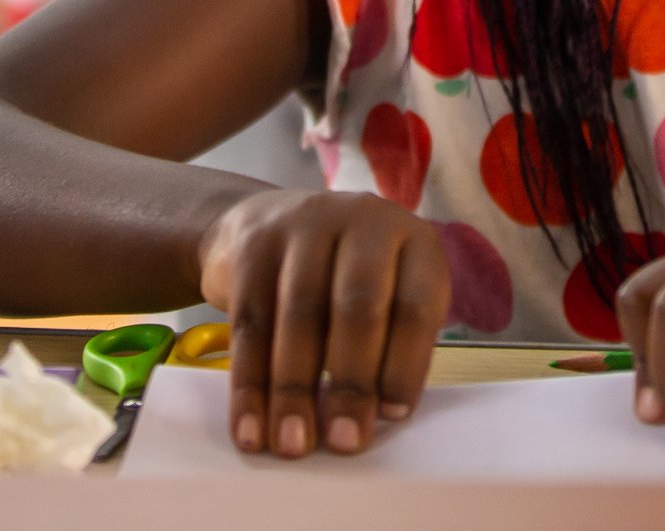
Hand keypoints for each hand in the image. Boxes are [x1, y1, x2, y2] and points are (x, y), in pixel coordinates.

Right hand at [195, 189, 451, 458]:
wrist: (266, 219)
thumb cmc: (341, 275)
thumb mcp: (385, 292)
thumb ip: (388, 344)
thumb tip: (376, 415)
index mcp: (411, 239)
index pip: (415, 306)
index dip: (406, 365)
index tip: (392, 416)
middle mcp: (362, 221)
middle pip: (357, 307)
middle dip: (350, 382)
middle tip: (343, 440)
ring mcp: (305, 225)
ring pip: (299, 315)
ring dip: (294, 390)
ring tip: (293, 443)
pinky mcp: (253, 244)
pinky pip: (250, 322)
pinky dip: (249, 383)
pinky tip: (250, 424)